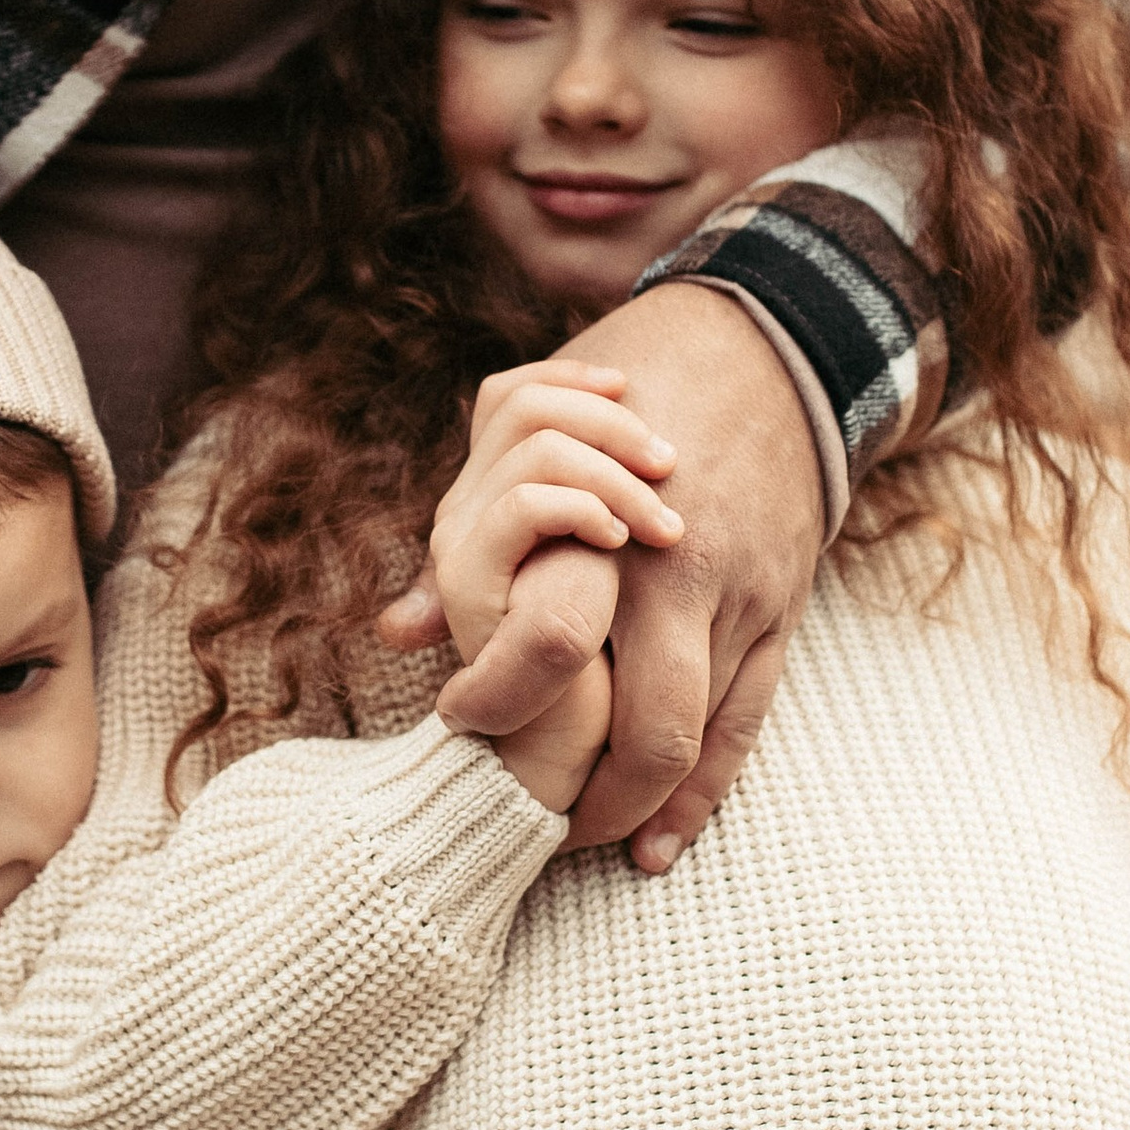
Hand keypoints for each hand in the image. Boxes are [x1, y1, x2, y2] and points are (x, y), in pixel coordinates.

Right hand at [385, 360, 683, 671]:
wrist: (563, 750)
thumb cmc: (602, 666)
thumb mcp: (617, 573)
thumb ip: (610, 515)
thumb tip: (657, 460)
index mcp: (494, 493)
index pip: (512, 395)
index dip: (571, 380)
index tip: (636, 389)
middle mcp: (467, 508)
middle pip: (522, 403)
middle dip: (608, 420)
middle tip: (669, 463)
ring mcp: (460, 541)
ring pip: (531, 444)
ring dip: (611, 469)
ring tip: (661, 522)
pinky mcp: (467, 582)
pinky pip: (522, 507)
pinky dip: (581, 509)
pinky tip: (622, 542)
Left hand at [390, 295, 820, 873]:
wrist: (770, 352)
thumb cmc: (632, 395)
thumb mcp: (535, 442)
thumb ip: (470, 542)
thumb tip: (399, 632)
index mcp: (613, 536)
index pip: (559, 662)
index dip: (505, 717)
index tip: (459, 742)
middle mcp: (688, 581)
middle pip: (653, 735)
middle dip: (593, 801)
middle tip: (536, 829)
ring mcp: (747, 603)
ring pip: (703, 743)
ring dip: (645, 810)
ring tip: (593, 848)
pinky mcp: (783, 613)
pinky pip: (749, 723)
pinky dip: (704, 793)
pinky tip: (661, 840)